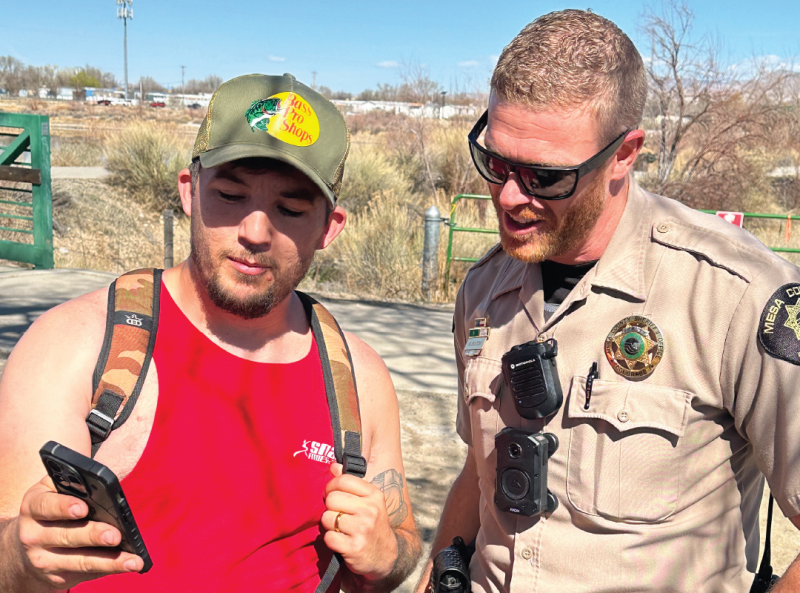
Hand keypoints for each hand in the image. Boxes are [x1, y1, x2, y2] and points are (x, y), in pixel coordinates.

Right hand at [16, 475, 143, 588]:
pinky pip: (86, 573)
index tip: (83, 508)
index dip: (64, 507)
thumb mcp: (58, 488)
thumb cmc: (55, 507)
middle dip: (93, 535)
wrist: (28, 544)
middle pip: (66, 536)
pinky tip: (127, 565)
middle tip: (114, 535)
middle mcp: (33, 534)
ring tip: (132, 560)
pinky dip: (109, 569)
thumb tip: (111, 471)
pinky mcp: (57, 576)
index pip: (46, 505)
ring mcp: (43, 559)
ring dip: (108, 561)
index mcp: (34, 505)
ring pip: (79, 560)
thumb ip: (80, 479)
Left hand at [321, 463, 398, 580]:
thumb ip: (350, 482)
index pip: (343, 480)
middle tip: (337, 514)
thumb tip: (333, 465)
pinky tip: (340, 541)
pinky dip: (331, 540)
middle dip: (330, 507)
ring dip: (329, 525)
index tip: (333, 494)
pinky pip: (328, 538)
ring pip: (327, 518)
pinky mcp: (354, 548)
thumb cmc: (372, 523)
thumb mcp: (368, 500)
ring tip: (339, 528)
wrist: (385, 555)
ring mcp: (363, 529)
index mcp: (374, 495)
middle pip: (332, 498)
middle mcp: (370, 510)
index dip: (331, 486)